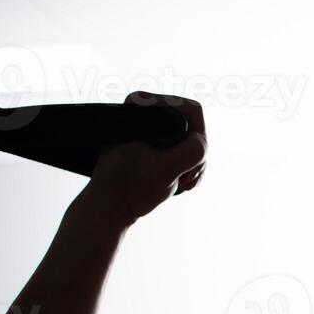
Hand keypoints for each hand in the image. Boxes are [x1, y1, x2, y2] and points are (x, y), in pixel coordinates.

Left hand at [84, 92, 206, 222]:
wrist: (112, 206)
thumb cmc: (130, 188)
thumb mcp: (165, 171)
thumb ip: (190, 152)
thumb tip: (202, 141)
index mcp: (142, 107)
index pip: (191, 110)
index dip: (198, 137)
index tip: (189, 163)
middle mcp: (147, 112)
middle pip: (194, 127)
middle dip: (196, 157)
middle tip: (186, 178)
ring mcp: (153, 129)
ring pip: (193, 141)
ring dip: (195, 165)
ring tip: (183, 183)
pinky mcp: (155, 144)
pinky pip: (185, 150)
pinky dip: (189, 167)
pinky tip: (181, 182)